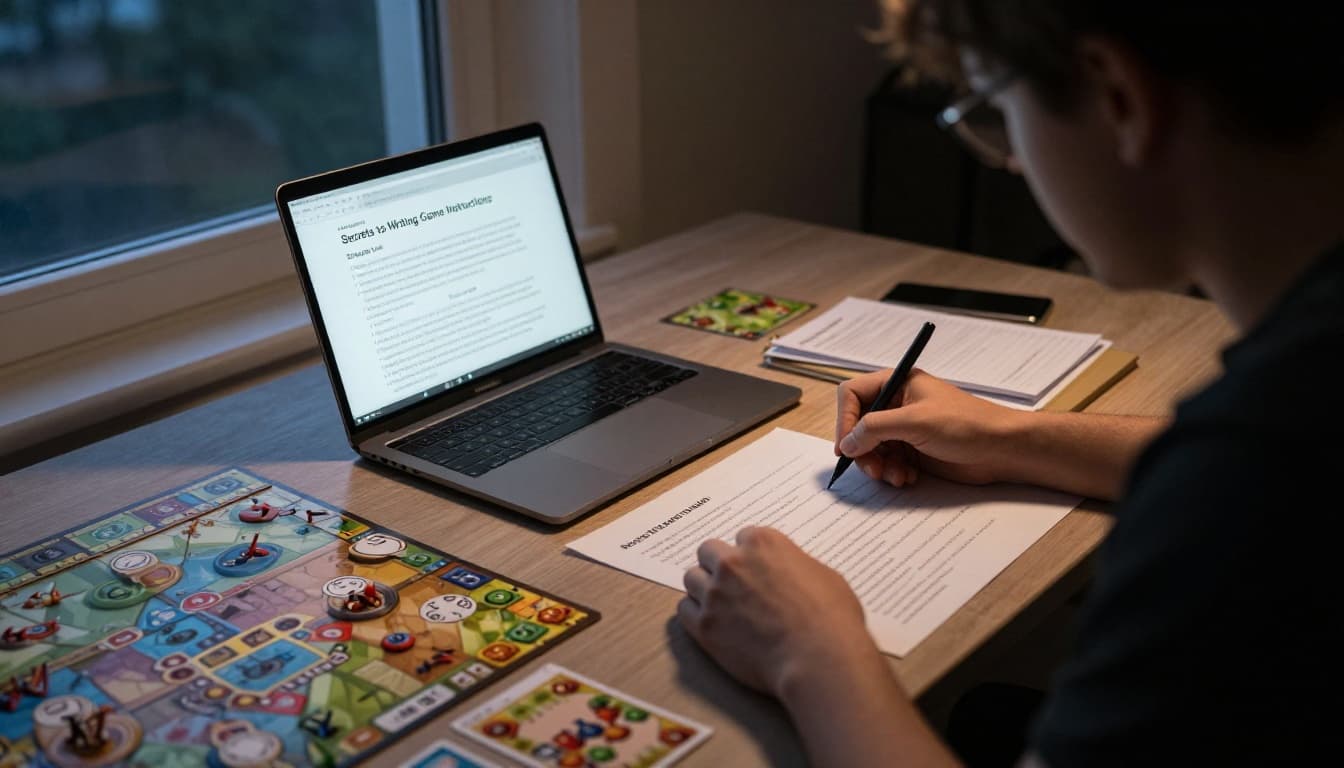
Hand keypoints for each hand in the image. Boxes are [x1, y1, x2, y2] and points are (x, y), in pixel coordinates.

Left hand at [677, 527, 877, 697]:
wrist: (819, 658)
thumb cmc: (831, 618)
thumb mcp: (823, 575)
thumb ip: (794, 566)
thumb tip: (787, 574)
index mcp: (763, 543)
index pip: (742, 537)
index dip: (750, 556)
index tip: (756, 570)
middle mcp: (733, 562)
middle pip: (708, 552)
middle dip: (719, 565)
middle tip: (733, 585)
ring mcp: (715, 594)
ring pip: (691, 578)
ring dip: (704, 589)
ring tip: (721, 605)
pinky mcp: (704, 626)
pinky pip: (683, 610)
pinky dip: (695, 615)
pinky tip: (711, 623)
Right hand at [835, 368, 1022, 486]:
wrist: (1000, 449)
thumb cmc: (966, 423)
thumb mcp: (916, 421)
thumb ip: (875, 428)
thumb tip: (847, 442)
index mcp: (897, 383)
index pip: (853, 394)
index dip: (845, 419)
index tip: (847, 445)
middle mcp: (897, 403)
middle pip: (858, 425)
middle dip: (862, 449)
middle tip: (872, 468)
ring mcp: (904, 428)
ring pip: (871, 448)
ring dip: (878, 465)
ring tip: (896, 476)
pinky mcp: (913, 450)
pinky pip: (888, 462)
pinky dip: (893, 472)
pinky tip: (909, 477)